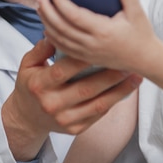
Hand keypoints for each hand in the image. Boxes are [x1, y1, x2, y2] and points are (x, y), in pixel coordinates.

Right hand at [1, 38, 141, 160]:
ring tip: (135, 76)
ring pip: (98, 104)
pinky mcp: (76, 129)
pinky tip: (127, 90)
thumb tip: (55, 33)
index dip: (82, 59)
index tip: (100, 46)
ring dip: (120, 90)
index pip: (63, 70)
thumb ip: (41, 48)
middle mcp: (52, 105)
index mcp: (39, 85)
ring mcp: (65, 119)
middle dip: (109, 75)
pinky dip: (114, 101)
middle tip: (127, 62)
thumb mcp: (28, 64)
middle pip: (86, 89)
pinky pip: (99, 114)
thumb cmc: (30, 84)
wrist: (27, 117)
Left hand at [37, 0, 157, 71]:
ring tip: (40, 8)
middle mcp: (92, 44)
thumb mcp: (137, 10)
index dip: (60, 3)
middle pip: (61, 27)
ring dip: (46, 22)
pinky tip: (47, 26)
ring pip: (59, 39)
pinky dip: (52, 37)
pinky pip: (63, 48)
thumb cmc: (141, 33)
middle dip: (47, 11)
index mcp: (103, 31)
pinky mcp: (85, 59)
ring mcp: (87, 53)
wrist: (145, 60)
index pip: (74, 16)